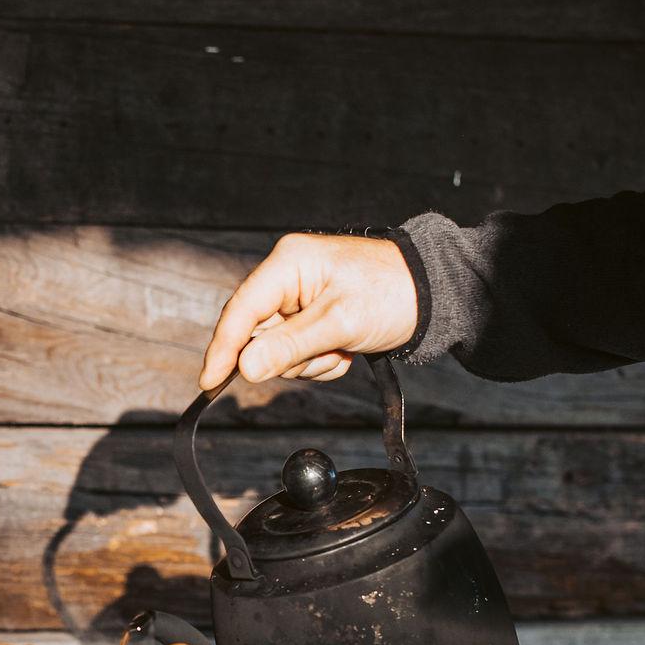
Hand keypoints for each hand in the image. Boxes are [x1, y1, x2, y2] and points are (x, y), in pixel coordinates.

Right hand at [198, 233, 417, 390]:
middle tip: (328, 352)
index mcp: (288, 264)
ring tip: (342, 348)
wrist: (434, 293)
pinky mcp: (310, 315)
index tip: (209, 381)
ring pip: (277, 350)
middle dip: (291, 355)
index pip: (241, 311)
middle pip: (257, 335)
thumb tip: (245, 367)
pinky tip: (345, 349)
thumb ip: (290, 345)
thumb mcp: (341, 322)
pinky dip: (320, 360)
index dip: (223, 348)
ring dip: (310, 360)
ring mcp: (298, 297)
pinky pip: (297, 352)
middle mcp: (287, 277)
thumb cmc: (394, 293)